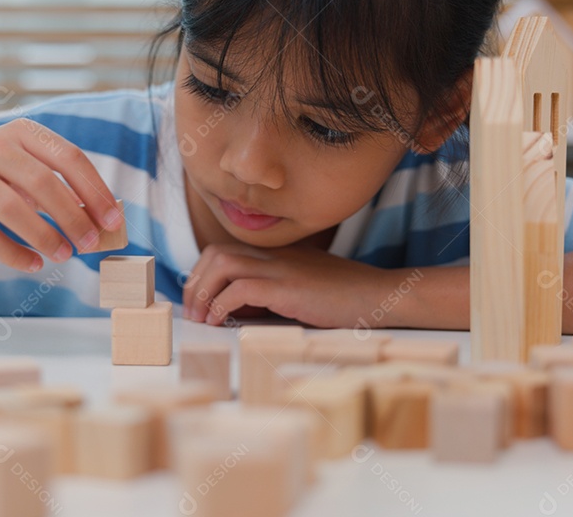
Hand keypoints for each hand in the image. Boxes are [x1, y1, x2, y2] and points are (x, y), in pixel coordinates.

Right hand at [0, 118, 122, 271]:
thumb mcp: (21, 169)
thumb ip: (57, 188)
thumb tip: (99, 220)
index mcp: (22, 132)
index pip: (69, 157)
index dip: (95, 191)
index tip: (113, 220)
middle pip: (44, 182)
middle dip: (74, 217)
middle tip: (91, 244)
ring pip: (14, 209)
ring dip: (45, 236)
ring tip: (64, 255)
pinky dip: (13, 254)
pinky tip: (33, 264)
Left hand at [181, 243, 390, 326]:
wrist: (380, 296)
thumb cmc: (345, 300)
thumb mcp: (301, 292)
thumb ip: (271, 295)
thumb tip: (236, 312)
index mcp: (275, 254)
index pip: (223, 250)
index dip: (203, 274)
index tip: (198, 301)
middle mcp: (273, 255)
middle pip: (215, 252)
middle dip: (195, 282)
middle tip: (192, 312)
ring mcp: (280, 268)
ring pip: (222, 263)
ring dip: (203, 291)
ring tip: (201, 319)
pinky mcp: (287, 287)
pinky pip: (240, 289)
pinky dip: (222, 305)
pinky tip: (220, 322)